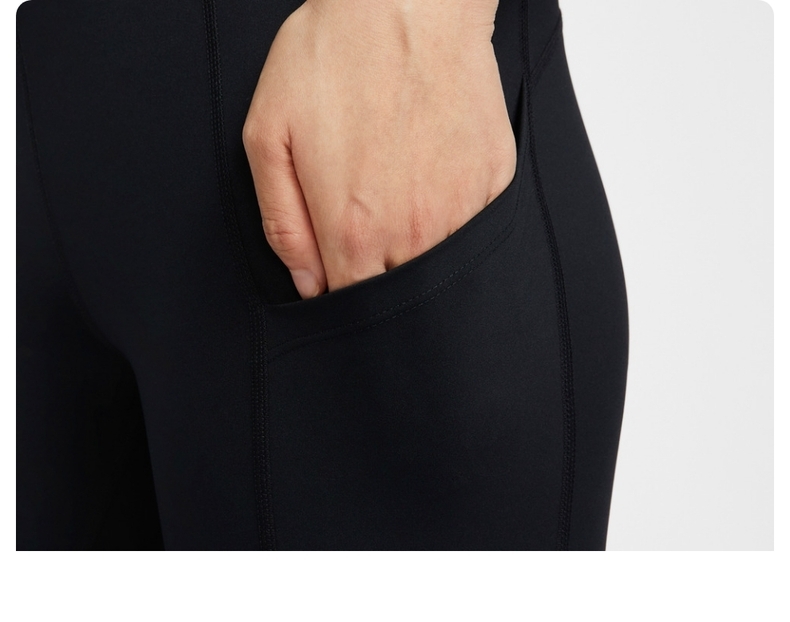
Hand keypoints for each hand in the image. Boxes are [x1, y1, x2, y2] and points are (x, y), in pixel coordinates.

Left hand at [243, 0, 515, 297]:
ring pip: (437, 267)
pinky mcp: (492, 182)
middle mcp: (414, 233)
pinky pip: (471, 227)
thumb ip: (283, 223)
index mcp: (353, 230)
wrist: (406, 1)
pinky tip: (430, 175)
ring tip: (396, 192)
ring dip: (415, 249)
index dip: (337, 293)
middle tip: (364, 225)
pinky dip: (450, 217)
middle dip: (376, 275)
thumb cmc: (331, 59)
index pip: (347, 303)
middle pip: (395, 292)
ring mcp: (460, 210)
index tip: (335, 268)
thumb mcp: (269, 135)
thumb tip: (306, 283)